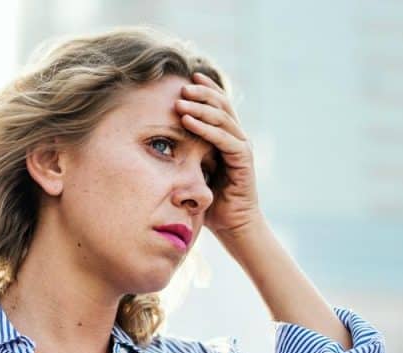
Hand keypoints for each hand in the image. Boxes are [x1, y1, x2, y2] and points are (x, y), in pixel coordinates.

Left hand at [177, 72, 263, 235]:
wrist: (233, 226)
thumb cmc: (211, 202)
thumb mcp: (193, 171)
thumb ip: (185, 154)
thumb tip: (159, 142)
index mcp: (227, 137)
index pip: (218, 105)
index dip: (204, 89)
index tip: (186, 77)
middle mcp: (237, 138)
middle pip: (221, 105)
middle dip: (201, 92)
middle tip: (181, 84)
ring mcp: (241, 147)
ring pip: (222, 118)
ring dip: (200, 107)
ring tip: (180, 100)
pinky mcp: (243, 160)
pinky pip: (224, 138)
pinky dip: (206, 128)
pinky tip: (188, 120)